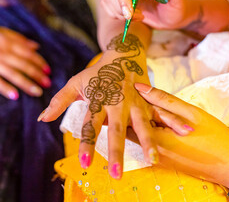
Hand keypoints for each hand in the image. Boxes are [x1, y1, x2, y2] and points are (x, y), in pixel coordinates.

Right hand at [0, 24, 50, 98]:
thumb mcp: (0, 32)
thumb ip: (18, 39)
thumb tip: (36, 46)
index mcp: (7, 41)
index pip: (28, 53)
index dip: (39, 62)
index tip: (48, 70)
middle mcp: (1, 51)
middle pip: (23, 65)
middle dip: (37, 75)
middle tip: (47, 83)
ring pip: (13, 74)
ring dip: (27, 84)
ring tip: (37, 92)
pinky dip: (6, 89)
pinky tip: (15, 96)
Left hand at [38, 40, 191, 178]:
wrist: (122, 55)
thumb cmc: (96, 74)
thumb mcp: (75, 83)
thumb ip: (59, 102)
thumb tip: (42, 119)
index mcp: (98, 100)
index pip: (89, 125)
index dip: (86, 144)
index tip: (84, 164)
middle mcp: (117, 102)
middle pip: (116, 129)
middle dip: (117, 151)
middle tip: (117, 174)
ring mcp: (135, 101)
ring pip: (143, 123)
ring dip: (149, 142)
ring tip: (153, 160)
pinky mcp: (149, 99)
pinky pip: (162, 112)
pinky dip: (174, 122)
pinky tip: (187, 133)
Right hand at [101, 0, 187, 29]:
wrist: (170, 17)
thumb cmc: (176, 5)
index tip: (129, 13)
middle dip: (120, 6)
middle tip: (137, 17)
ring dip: (120, 13)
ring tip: (140, 16)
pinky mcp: (116, 0)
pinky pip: (107, 7)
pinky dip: (117, 16)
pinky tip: (132, 17)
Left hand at [131, 83, 228, 190]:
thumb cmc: (214, 137)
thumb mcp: (190, 113)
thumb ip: (163, 100)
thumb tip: (139, 87)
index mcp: (155, 140)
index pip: (128, 120)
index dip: (128, 103)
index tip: (128, 90)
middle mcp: (152, 152)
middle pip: (132, 128)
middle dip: (133, 111)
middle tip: (137, 95)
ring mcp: (157, 159)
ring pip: (141, 134)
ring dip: (144, 119)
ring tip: (148, 104)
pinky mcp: (164, 161)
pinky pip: (151, 141)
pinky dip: (153, 128)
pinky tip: (160, 119)